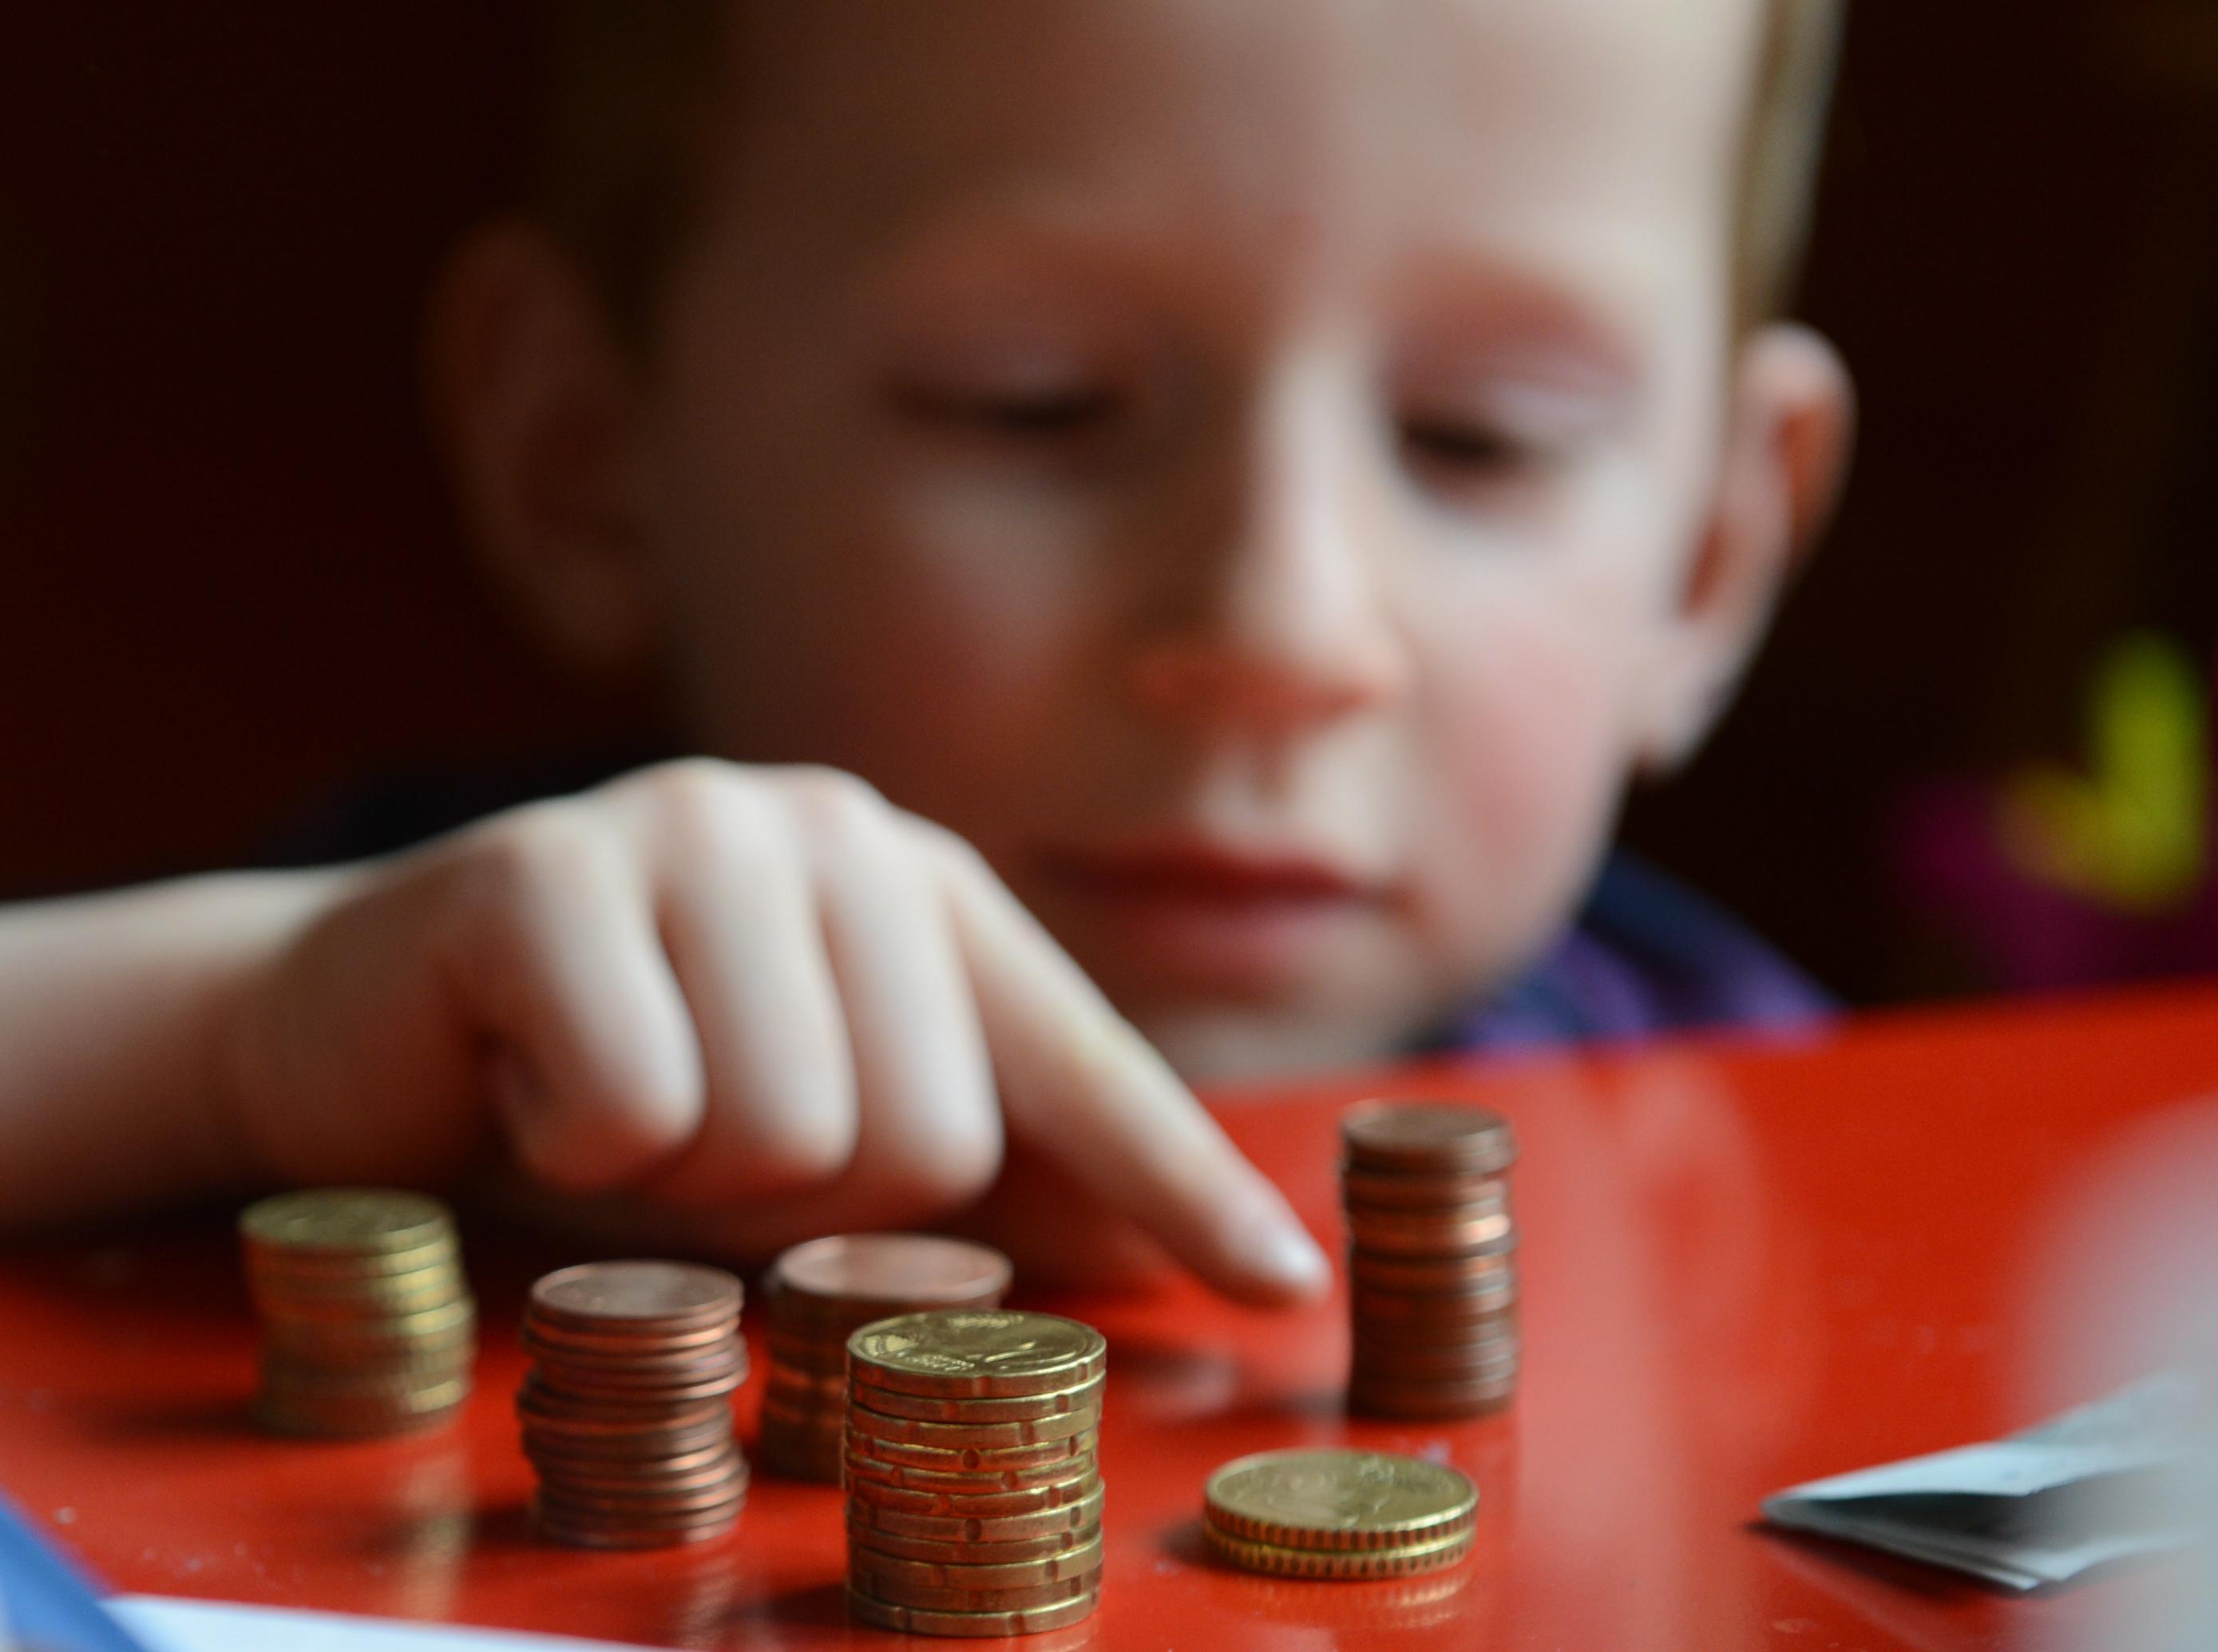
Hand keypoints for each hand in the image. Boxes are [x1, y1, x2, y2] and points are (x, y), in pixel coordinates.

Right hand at [224, 760, 1328, 1303]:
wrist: (371, 1023)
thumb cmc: (615, 1087)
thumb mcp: (805, 1137)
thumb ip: (969, 1177)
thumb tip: (1158, 1256)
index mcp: (921, 889)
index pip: (1080, 1060)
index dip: (1178, 1183)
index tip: (1281, 1284)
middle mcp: (829, 831)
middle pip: (926, 1139)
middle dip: (802, 1201)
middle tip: (703, 1141)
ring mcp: (689, 829)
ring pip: (785, 1132)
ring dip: (685, 1182)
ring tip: (617, 1099)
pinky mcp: (546, 868)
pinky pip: (635, 1109)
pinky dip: (573, 1141)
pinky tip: (528, 1075)